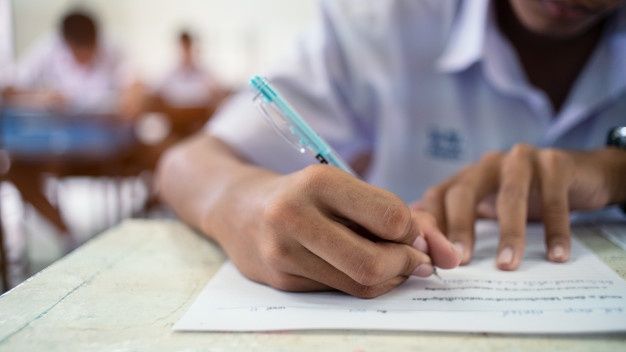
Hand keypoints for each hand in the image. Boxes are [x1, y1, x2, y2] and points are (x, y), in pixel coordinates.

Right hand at [209, 165, 461, 297]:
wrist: (237, 207)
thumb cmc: (301, 193)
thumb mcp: (342, 186)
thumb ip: (391, 212)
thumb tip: (441, 250)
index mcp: (317, 182)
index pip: (390, 217)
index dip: (413, 230)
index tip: (414, 232)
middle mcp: (294, 216)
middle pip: (374, 261)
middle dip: (407, 264)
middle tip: (416, 259)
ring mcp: (283, 252)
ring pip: (360, 284)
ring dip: (390, 278)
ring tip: (394, 263)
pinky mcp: (280, 280)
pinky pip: (340, 292)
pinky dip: (363, 284)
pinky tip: (362, 268)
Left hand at [418, 144, 625, 270]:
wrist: (583, 175)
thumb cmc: (528, 196)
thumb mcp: (491, 207)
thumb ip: (459, 220)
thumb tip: (422, 242)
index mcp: (467, 175)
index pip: (438, 197)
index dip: (430, 224)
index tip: (428, 256)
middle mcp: (488, 164)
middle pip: (463, 192)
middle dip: (459, 227)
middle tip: (459, 260)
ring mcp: (521, 159)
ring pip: (509, 195)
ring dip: (508, 233)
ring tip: (507, 265)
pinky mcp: (556, 162)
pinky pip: (553, 199)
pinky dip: (554, 229)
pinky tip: (556, 255)